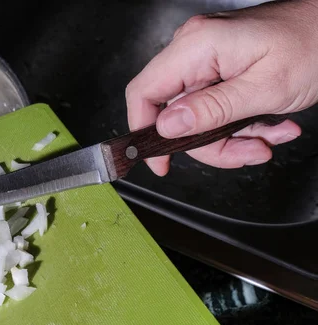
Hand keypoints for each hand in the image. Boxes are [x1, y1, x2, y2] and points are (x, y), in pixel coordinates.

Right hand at [126, 0, 317, 175]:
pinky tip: (270, 122)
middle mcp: (194, 49)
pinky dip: (241, 123)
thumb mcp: (265, 88)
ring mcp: (206, 58)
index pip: (144, 92)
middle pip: (175, 114)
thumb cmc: (315, 43)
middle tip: (248, 151)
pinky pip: (214, 107)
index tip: (159, 161)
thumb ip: (212, 110)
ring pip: (198, 117)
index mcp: (197, 46)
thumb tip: (167, 126)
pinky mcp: (219, 67)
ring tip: (270, 134)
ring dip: (234, 137)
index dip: (143, 130)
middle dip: (211, 142)